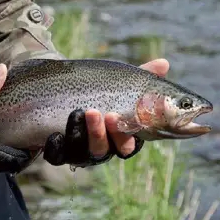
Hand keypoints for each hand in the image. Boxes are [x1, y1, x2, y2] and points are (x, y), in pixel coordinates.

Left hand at [43, 58, 169, 167]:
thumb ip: (142, 78)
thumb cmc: (100, 94)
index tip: (123, 119)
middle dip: (106, 134)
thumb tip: (164, 63)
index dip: (127, 137)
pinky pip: (56, 155)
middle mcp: (100, 147)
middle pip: (105, 150)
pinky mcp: (57, 152)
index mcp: (118, 136)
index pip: (128, 145)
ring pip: (83, 152)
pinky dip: (57, 147)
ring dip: (86, 134)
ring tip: (83, 111)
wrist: (60, 95)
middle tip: (108, 115)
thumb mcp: (120, 84)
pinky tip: (56, 134)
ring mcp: (77, 151)